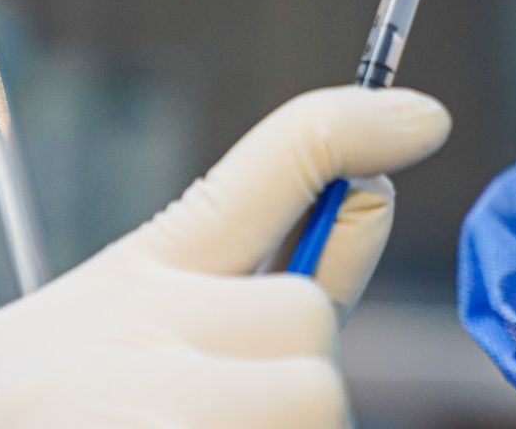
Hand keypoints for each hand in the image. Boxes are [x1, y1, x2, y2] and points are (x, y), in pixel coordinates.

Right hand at [0, 86, 450, 427]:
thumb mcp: (157, 359)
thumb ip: (254, 298)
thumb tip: (364, 200)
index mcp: (110, 297)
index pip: (253, 174)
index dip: (349, 128)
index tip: (423, 117)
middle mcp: (93, 339)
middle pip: (303, 321)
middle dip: (292, 380)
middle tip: (215, 419)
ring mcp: (117, 407)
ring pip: (315, 393)